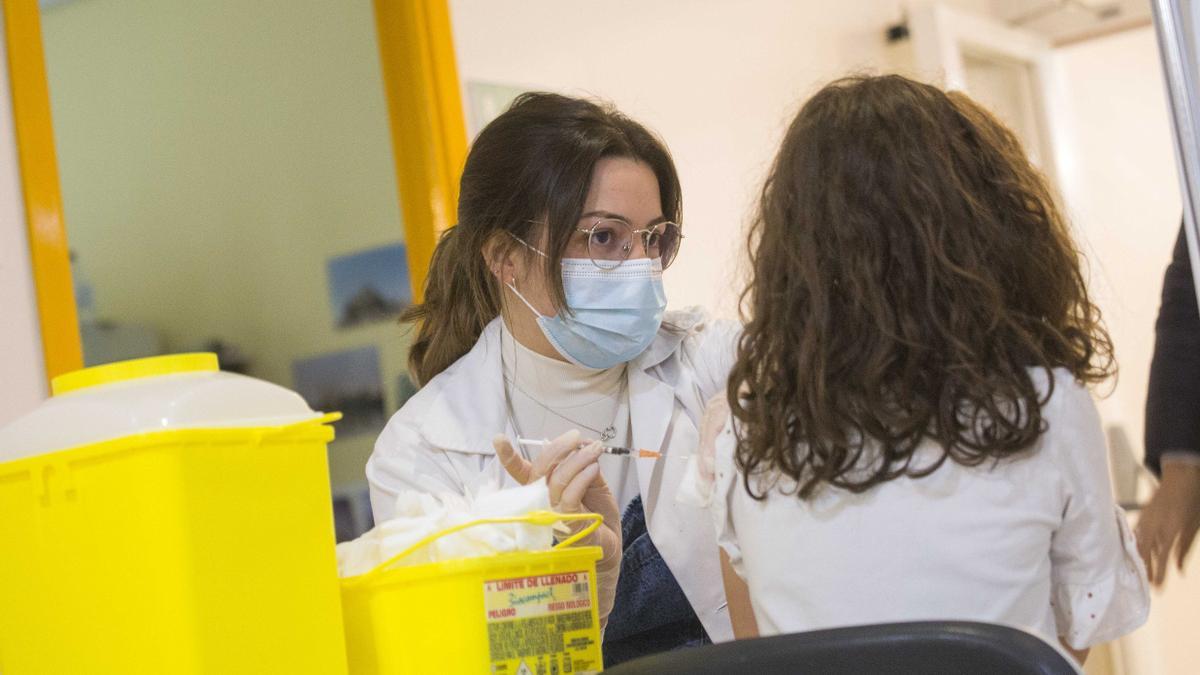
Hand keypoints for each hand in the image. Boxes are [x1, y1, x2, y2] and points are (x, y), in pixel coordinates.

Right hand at [494, 429, 622, 623]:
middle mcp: (543, 503)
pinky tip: (593, 469)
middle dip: (557, 449)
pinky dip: (582, 477)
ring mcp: (553, 515)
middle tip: (576, 438)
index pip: (522, 474)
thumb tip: (581, 443)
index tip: (498, 438)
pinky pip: (570, 497)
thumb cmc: (599, 518)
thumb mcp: (593, 485)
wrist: (610, 550)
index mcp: (544, 491)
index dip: (509, 457)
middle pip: (539, 471)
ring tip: (595, 450)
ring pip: (556, 481)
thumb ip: (584, 465)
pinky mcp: (568, 525)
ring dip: (577, 460)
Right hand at [1136, 462, 1199, 585]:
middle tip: (1147, 584)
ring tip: (1142, 572)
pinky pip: (1137, 534)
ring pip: (1139, 543)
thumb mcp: (1194, 525)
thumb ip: (1185, 549)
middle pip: (1145, 551)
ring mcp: (1146, 518)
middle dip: (1145, 569)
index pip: (1162, 556)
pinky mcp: (1143, 515)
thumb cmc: (1192, 499)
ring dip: (1140, 558)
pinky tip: (1139, 553)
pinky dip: (1137, 545)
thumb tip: (1179, 570)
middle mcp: (1155, 524)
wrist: (1182, 475)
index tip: (1158, 587)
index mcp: (1170, 528)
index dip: (1159, 572)